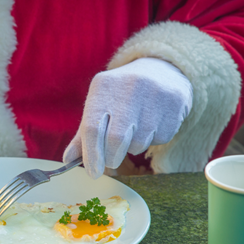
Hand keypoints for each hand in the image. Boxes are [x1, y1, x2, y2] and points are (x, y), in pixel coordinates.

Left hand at [64, 58, 192, 178]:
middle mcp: (129, 88)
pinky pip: (159, 139)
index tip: (92, 173)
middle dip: (111, 157)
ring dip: (132, 147)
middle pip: (116, 140)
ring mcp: (154, 96)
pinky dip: (151, 140)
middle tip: (111, 161)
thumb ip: (83, 133)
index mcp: (104, 86)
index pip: (93, 128)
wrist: (160, 70)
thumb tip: (68, 160)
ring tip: (133, 130)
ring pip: (138, 143)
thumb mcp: (99, 105)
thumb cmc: (121, 95)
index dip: (91, 155)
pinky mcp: (175, 105)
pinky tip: (151, 123)